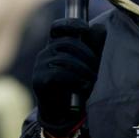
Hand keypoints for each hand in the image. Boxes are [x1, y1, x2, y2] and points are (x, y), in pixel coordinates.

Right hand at [32, 18, 106, 137]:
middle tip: (97, 70)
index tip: (86, 28)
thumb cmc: (76, 85)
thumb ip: (91, 47)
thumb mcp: (85, 64)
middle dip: (87, 55)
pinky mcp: (39, 80)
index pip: (57, 27)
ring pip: (65, 59)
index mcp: (55, 46)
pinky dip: (75, 80)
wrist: (61, 112)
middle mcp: (45, 53)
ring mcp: (40, 65)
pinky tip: (83, 87)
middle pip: (68, 44)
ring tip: (93, 81)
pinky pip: (59, 74)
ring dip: (83, 70)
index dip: (70, 24)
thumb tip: (99, 28)